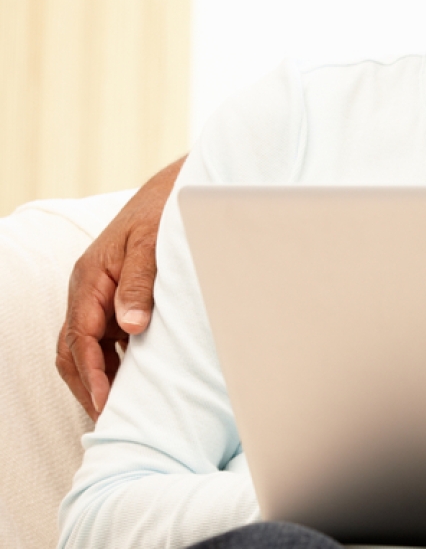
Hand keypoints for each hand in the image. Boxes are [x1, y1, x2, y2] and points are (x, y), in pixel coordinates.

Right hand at [55, 157, 182, 417]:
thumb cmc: (160, 213)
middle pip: (72, 349)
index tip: (106, 403)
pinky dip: (110, 361)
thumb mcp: (150, 245)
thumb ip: (138, 283)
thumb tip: (130, 327)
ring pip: (84, 347)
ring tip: (117, 409)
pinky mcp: (113, 298)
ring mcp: (98, 295)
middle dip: (86, 384)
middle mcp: (87, 290)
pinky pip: (103, 338)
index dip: (92, 373)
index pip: (81, 338)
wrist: (170, 191)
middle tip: (108, 418)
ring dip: (96, 376)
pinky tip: (132, 379)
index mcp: (89, 278)